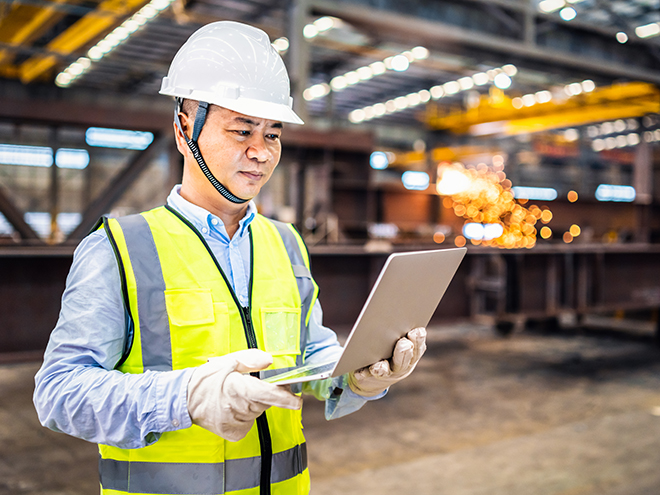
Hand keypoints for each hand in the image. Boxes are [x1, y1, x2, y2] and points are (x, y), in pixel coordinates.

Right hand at [187, 349, 301, 441]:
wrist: (183, 400)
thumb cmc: (206, 379)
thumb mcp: (228, 362)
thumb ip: (250, 360)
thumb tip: (269, 360)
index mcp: (238, 389)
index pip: (268, 395)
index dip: (285, 398)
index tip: (297, 400)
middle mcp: (238, 409)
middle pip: (265, 402)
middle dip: (265, 394)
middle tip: (250, 385)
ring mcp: (236, 423)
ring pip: (257, 412)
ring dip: (253, 404)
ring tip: (235, 396)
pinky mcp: (234, 433)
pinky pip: (249, 422)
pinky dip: (246, 415)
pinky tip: (232, 408)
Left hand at [348, 327, 426, 396]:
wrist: (372, 376)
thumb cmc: (388, 350)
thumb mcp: (397, 341)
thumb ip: (399, 330)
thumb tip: (397, 310)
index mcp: (410, 356)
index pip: (418, 348)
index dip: (418, 340)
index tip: (416, 331)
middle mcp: (400, 367)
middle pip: (403, 361)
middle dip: (403, 352)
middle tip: (403, 343)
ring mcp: (385, 375)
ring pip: (385, 371)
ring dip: (382, 368)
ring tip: (379, 365)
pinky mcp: (369, 377)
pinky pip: (366, 376)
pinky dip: (363, 374)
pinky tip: (359, 372)